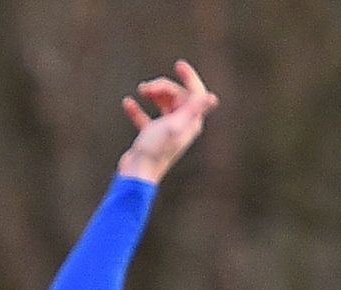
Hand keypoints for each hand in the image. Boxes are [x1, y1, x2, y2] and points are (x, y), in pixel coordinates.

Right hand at [116, 60, 218, 185]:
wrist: (137, 173)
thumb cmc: (155, 149)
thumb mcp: (174, 125)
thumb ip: (193, 110)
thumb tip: (213, 98)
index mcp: (190, 122)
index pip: (195, 93)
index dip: (189, 77)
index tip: (178, 64)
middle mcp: (182, 125)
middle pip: (177, 96)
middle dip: (162, 87)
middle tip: (145, 87)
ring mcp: (166, 131)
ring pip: (163, 105)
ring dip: (152, 95)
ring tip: (140, 91)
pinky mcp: (151, 137)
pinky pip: (146, 119)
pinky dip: (137, 110)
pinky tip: (127, 103)